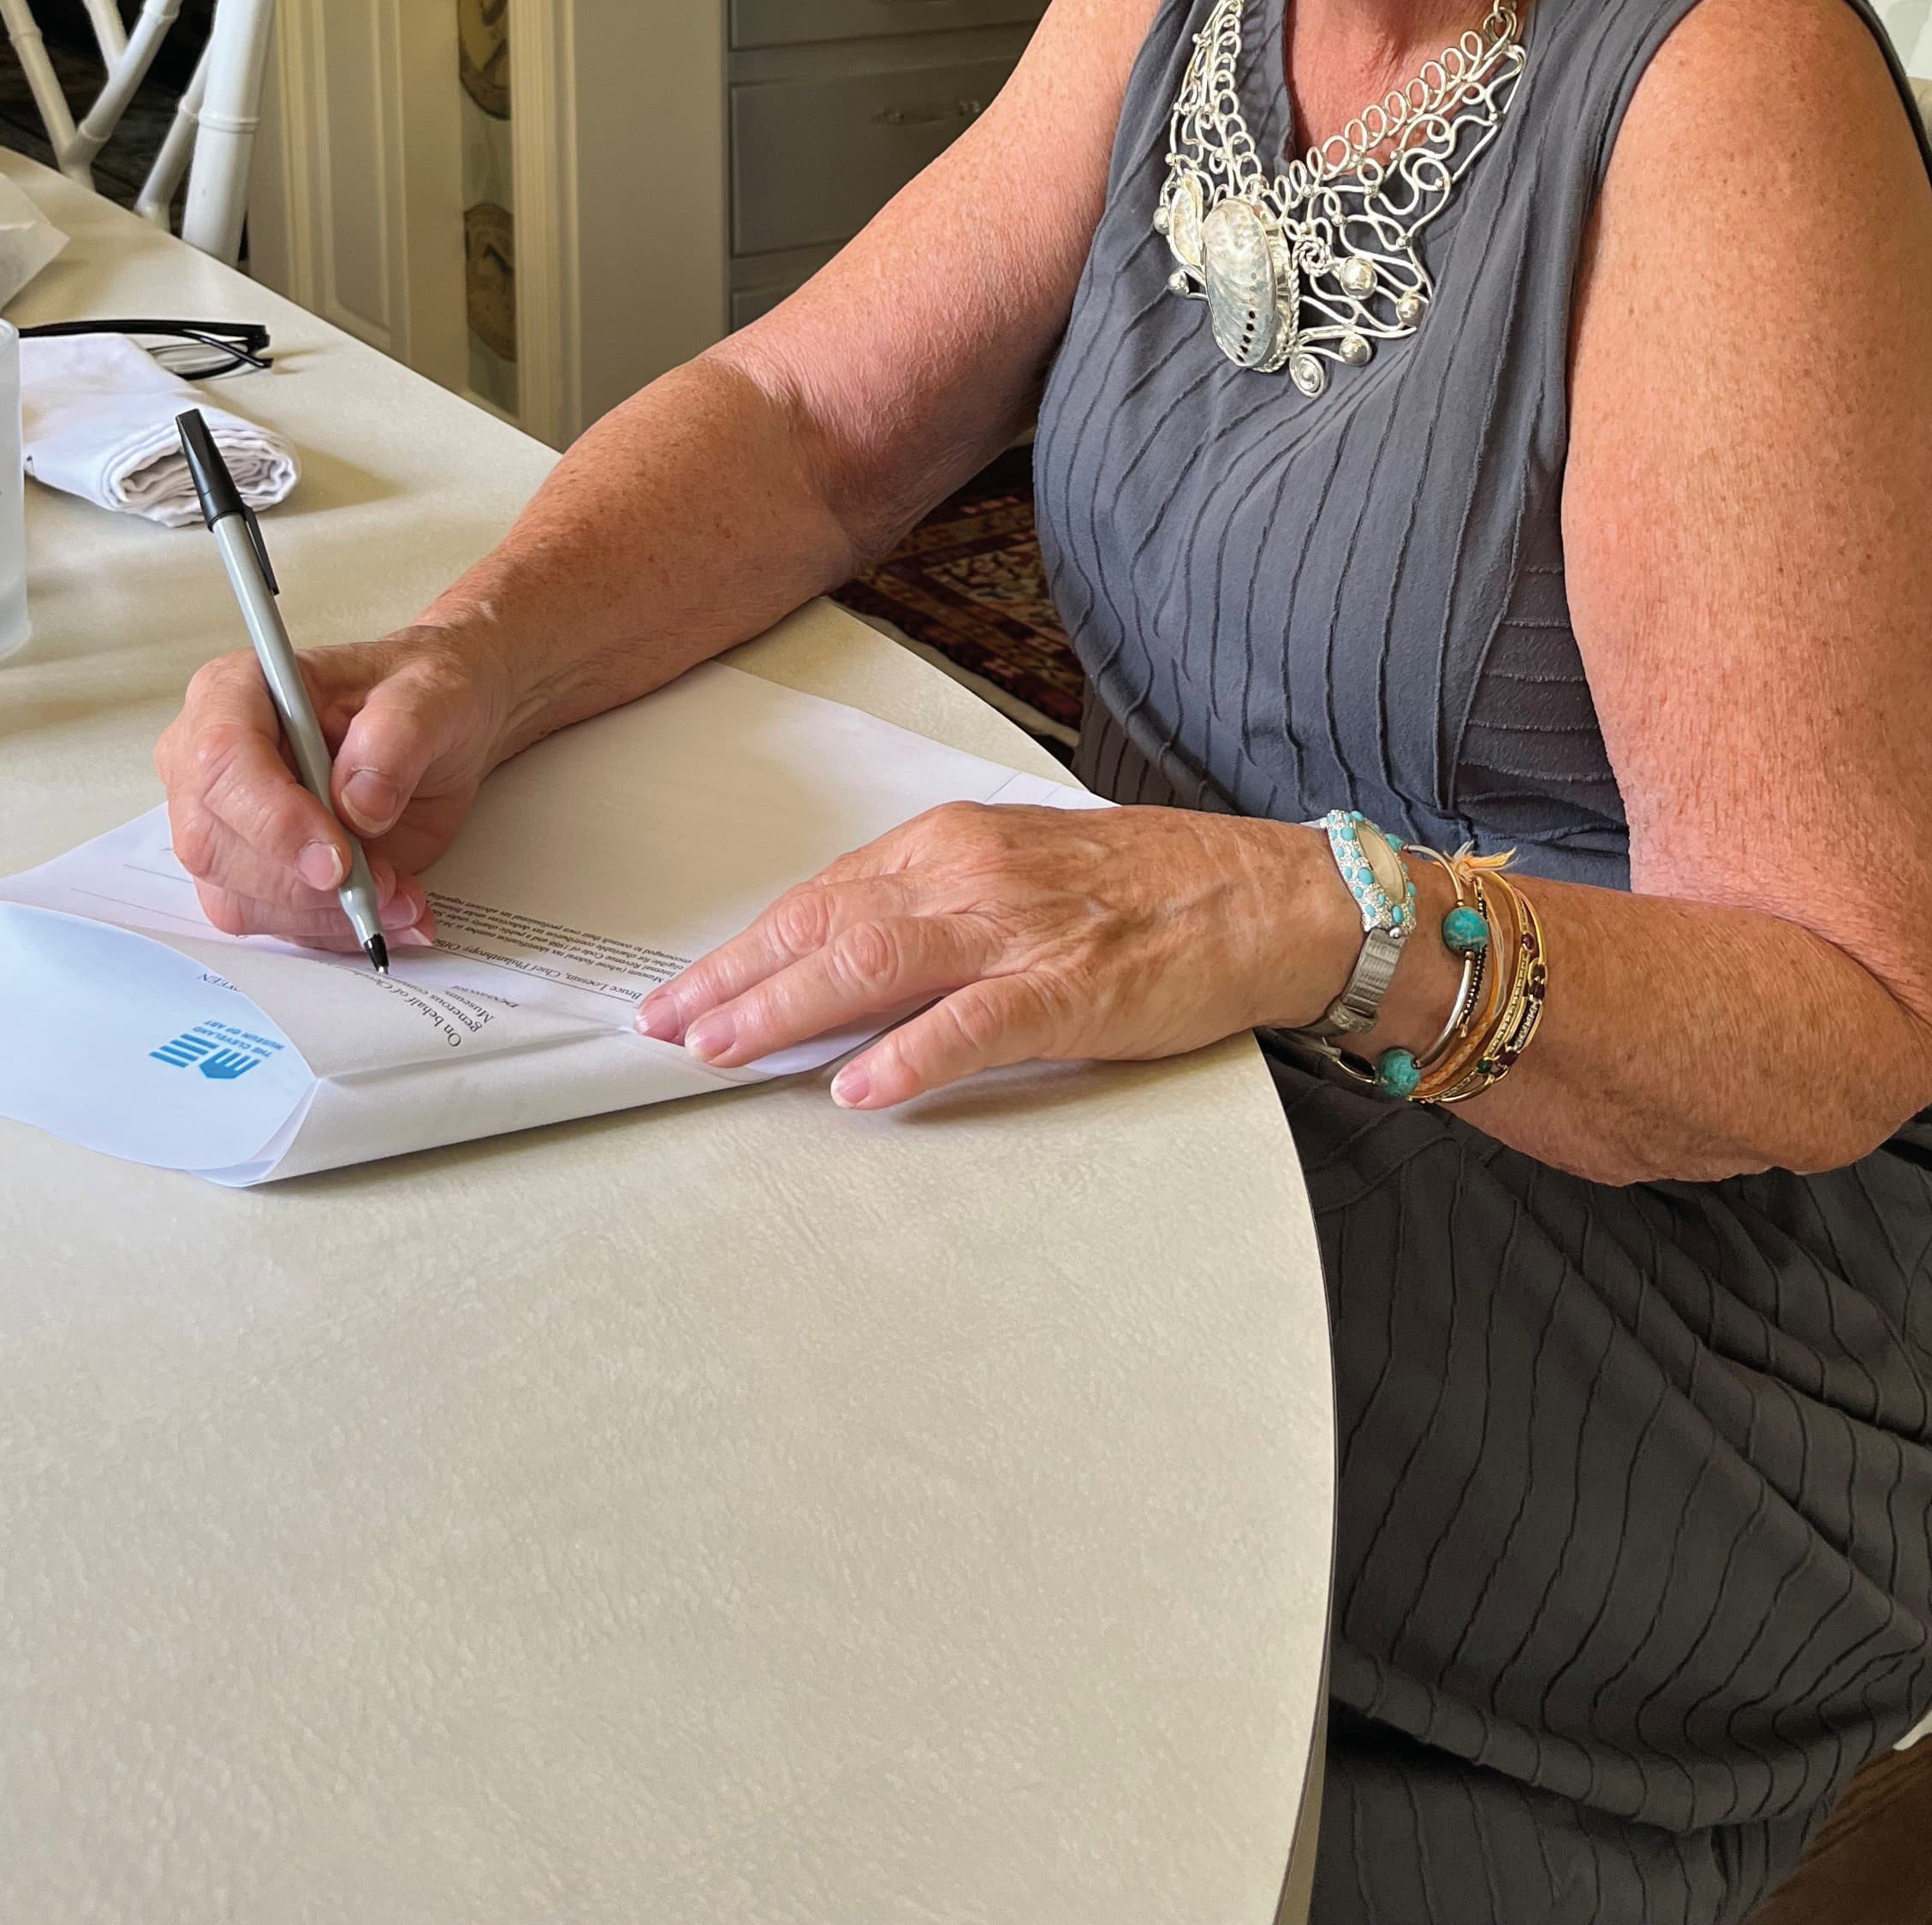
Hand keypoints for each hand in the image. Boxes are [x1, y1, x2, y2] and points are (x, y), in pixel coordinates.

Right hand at [154, 622, 511, 952]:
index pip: (221, 759)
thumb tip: (358, 805)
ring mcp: (226, 823)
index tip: (337, 859)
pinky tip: (393, 909)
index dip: (272, 819)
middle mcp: (212, 762)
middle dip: (301, 883)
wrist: (437, 729)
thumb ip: (397, 737)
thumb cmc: (420, 694)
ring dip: (325, 914)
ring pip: (238, 897)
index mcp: (237, 691)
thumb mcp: (432, 693)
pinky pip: (274, 921)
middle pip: (214, 844)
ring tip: (402, 895)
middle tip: (383, 883)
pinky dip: (336, 929)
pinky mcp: (254, 873)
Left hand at [633, 797, 1363, 1108]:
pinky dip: (908, 1055)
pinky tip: (860, 1088)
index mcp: (954, 843)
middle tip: (666, 1027)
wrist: (1265, 893)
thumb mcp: (1019, 873)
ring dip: (787, 1009)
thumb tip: (836, 963)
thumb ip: (932, 910)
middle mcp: (972, 874)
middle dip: (735, 980)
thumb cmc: (1147, 887)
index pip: (821, 894)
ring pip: (874, 962)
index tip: (684, 990)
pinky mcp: (1070, 986)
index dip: (744, 947)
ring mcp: (1019, 930)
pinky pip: (972, 1023)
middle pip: (825, 923)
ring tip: (724, 1050)